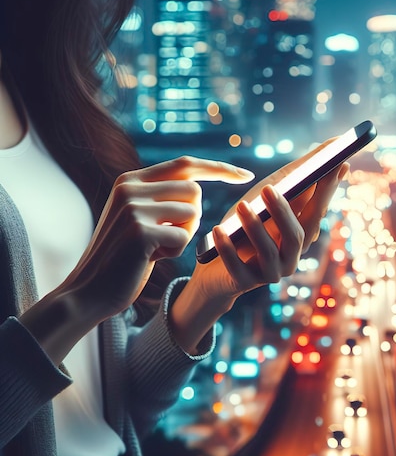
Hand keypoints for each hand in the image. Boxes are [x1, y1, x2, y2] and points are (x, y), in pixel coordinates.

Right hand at [59, 156, 254, 319]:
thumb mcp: (139, 216)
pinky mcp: (140, 231)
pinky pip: (184, 237)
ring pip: (192, 213)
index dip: (219, 168)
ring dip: (184, 235)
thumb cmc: (125, 256)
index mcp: (131, 179)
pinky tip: (152, 258)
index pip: (186, 164)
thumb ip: (162, 197)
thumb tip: (199, 184)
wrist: (89, 291)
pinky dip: (176, 251)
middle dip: (192, 217)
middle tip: (168, 236)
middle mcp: (130, 187)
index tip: (246, 175)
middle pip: (194, 190)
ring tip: (156, 247)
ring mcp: (133, 207)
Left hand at [189, 144, 349, 301]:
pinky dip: (228, 248)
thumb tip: (332, 145)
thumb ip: (296, 176)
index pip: (318, 210)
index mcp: (301, 233)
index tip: (336, 164)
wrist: (215, 265)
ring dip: (255, 228)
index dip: (328, 188)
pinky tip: (218, 231)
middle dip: (284, 211)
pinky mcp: (244, 283)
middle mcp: (292, 255)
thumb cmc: (247, 224)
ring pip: (268, 251)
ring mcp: (270, 272)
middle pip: (297, 234)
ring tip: (241, 206)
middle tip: (269, 188)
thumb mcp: (268, 197)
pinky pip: (238, 268)